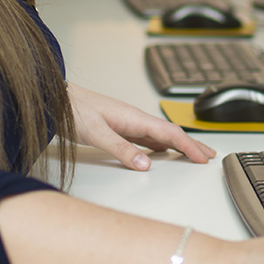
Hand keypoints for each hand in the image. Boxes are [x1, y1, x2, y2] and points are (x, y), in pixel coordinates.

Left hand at [67, 82, 216, 170]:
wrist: (55, 99)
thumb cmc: (73, 110)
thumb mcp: (96, 133)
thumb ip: (121, 149)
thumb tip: (146, 164)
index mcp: (134, 117)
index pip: (169, 132)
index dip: (189, 145)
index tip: (203, 157)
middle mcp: (134, 118)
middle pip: (170, 132)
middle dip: (191, 143)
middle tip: (208, 155)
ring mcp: (127, 122)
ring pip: (160, 135)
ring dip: (178, 145)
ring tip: (191, 155)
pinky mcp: (119, 127)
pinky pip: (147, 137)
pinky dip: (160, 146)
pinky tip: (159, 152)